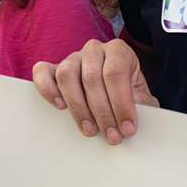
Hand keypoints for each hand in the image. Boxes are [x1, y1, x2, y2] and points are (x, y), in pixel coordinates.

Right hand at [32, 38, 158, 144]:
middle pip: (91, 78)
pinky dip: (47, 89)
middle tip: (111, 136)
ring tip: (90, 130)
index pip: (115, 73)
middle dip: (103, 112)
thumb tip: (135, 123)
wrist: (118, 92)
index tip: (128, 128)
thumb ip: (144, 107)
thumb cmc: (131, 96)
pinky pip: (43, 72)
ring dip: (78, 107)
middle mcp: (94, 50)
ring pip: (67, 75)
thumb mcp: (143, 99)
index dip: (121, 103)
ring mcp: (72, 57)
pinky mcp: (54, 69)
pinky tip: (60, 106)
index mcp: (118, 50)